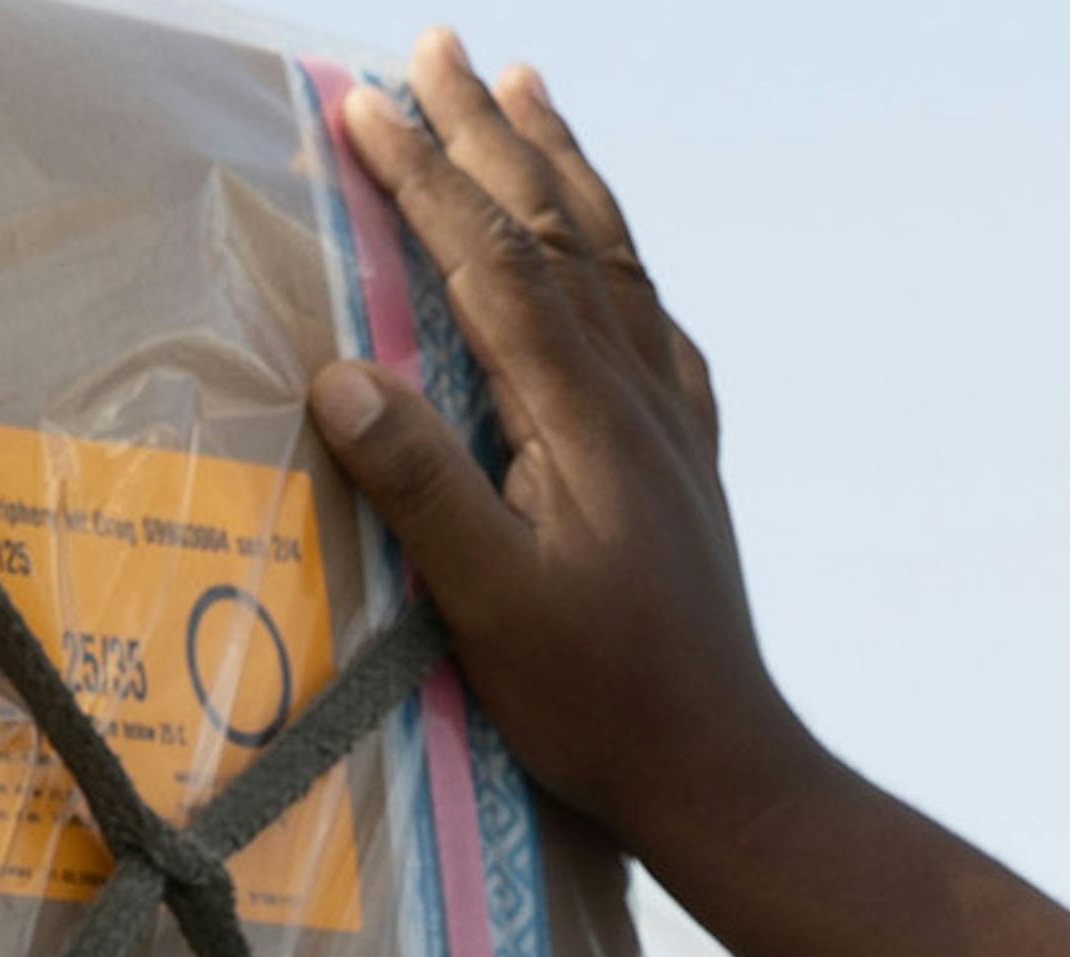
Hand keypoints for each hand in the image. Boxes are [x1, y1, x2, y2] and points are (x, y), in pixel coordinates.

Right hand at [306, 36, 829, 880]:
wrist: (725, 771)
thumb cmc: (600, 704)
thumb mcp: (493, 607)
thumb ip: (423, 487)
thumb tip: (343, 374)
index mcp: (582, 414)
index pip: (491, 260)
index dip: (424, 177)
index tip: (364, 103)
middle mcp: (637, 391)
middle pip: (556, 225)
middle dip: (488, 131)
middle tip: (439, 47)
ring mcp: (671, 419)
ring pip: (613, 253)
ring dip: (562, 164)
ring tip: (528, 90)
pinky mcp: (685, 459)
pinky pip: (651, 315)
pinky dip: (617, 253)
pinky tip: (612, 255)